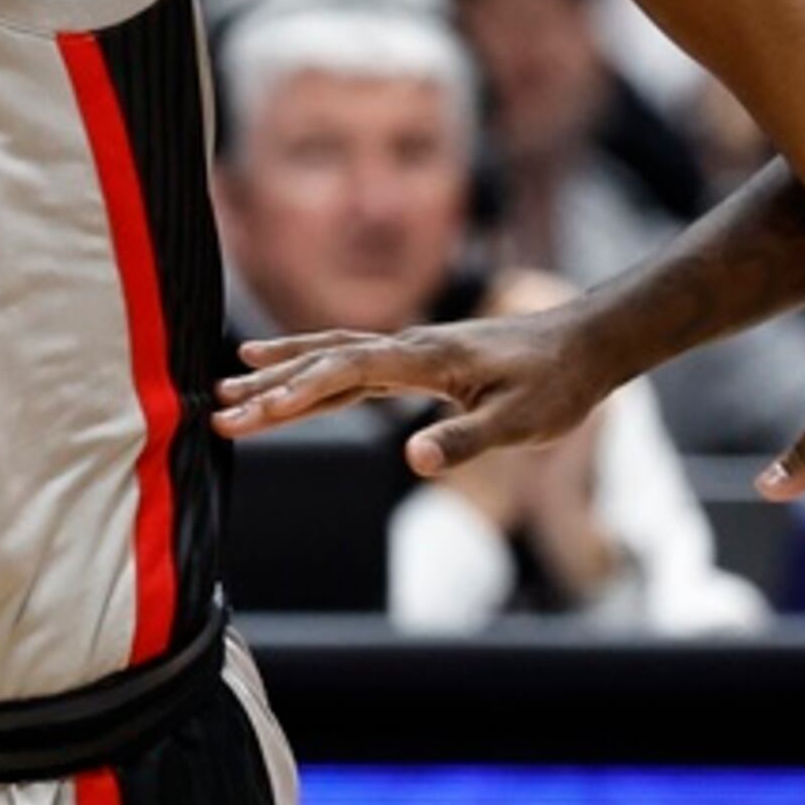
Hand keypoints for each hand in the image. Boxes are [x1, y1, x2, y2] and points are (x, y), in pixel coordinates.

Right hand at [212, 300, 616, 475]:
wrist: (587, 343)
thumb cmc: (558, 384)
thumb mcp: (521, 424)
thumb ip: (466, 442)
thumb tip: (413, 461)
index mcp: (427, 359)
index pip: (348, 374)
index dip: (299, 393)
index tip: (254, 413)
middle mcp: (409, 347)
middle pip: (326, 363)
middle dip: (271, 387)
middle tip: (216, 408)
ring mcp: (411, 351)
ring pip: (332, 358)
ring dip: (283, 372)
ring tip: (230, 380)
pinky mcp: (418, 361)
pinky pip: (352, 365)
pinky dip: (314, 370)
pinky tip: (291, 376)